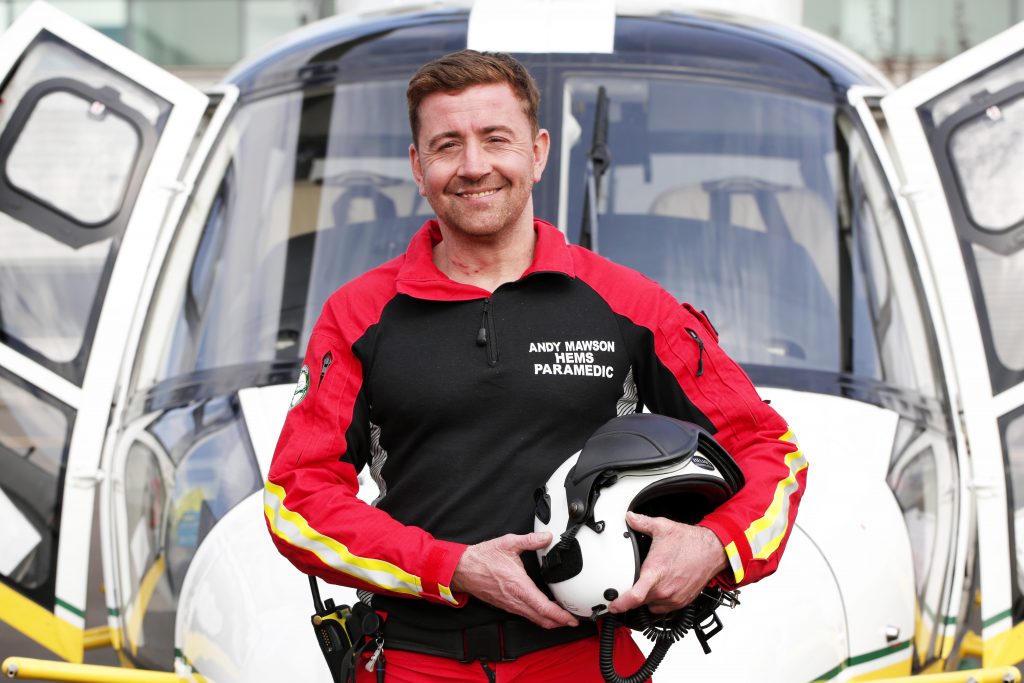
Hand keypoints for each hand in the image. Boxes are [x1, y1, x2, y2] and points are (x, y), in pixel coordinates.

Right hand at [451, 531, 578, 628]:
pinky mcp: (506, 606)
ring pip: (534, 620)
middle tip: (573, 621)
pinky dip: (538, 617)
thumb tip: (546, 537)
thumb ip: (530, 540)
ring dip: (550, 621)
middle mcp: (515, 600)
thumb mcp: (508, 543)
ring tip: (562, 618)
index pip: (544, 608)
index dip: (560, 616)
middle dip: (560, 623)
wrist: (462, 569)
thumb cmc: (482, 558)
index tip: (572, 619)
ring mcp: (510, 605)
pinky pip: (526, 616)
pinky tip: (543, 611)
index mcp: (518, 586)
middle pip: (542, 619)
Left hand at [608, 512, 727, 614]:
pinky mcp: (682, 602)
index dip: (620, 604)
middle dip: (631, 597)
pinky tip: (659, 589)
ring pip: (651, 607)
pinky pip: (664, 609)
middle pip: (639, 603)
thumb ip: (642, 522)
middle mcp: (665, 589)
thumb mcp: (662, 527)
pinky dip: (658, 602)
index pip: (634, 596)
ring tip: (647, 585)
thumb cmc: (690, 542)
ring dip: (646, 599)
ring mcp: (674, 597)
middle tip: (628, 586)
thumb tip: (629, 517)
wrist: (713, 551)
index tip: (612, 605)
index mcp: (656, 572)